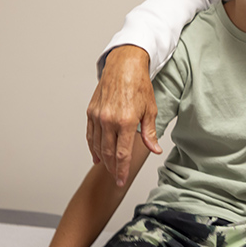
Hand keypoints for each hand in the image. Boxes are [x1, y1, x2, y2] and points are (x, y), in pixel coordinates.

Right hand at [85, 45, 160, 185]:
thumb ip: (150, 132)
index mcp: (126, 121)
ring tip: (109, 169)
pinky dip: (92, 147)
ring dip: (102, 159)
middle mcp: (109, 120)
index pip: (122, 153)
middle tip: (116, 178)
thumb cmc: (138, 85)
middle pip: (108, 152)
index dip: (122, 170)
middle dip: (112, 168)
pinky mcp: (91, 112)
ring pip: (97, 145)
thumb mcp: (150, 109)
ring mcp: (98, 116)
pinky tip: (96, 155)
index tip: (122, 181)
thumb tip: (155, 149)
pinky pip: (90, 135)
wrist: (123, 66)